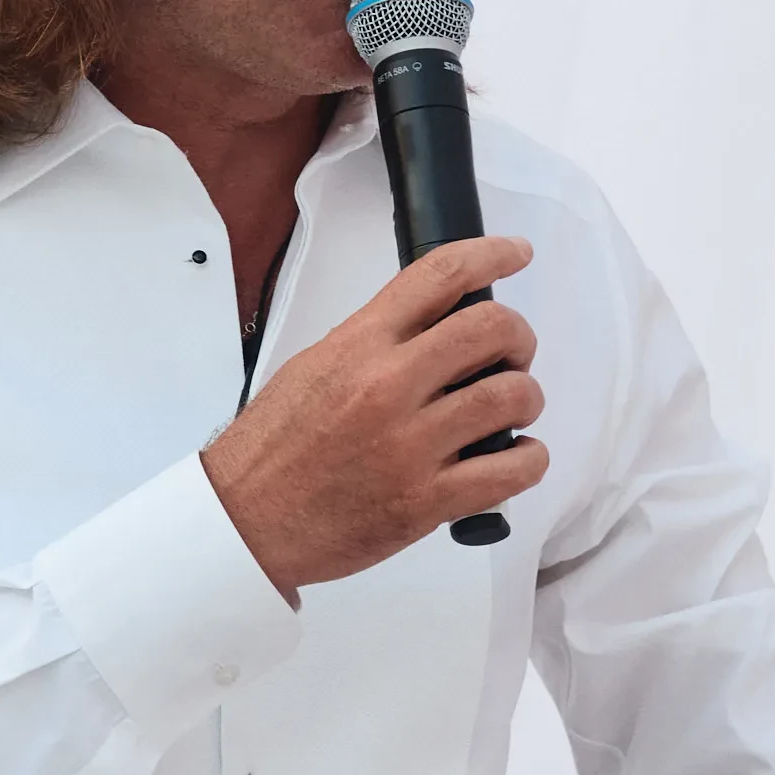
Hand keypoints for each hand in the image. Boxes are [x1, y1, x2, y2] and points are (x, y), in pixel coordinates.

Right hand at [204, 236, 547, 595]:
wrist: (246, 521)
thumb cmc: (272, 449)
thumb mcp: (312, 368)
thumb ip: (372, 342)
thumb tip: (431, 328)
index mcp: (359, 345)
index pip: (441, 276)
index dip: (492, 254)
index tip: (515, 253)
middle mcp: (388, 385)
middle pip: (493, 329)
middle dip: (518, 337)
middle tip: (512, 354)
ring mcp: (410, 445)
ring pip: (511, 397)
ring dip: (526, 398)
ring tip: (512, 410)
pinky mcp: (426, 501)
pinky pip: (510, 470)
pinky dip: (528, 458)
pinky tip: (516, 456)